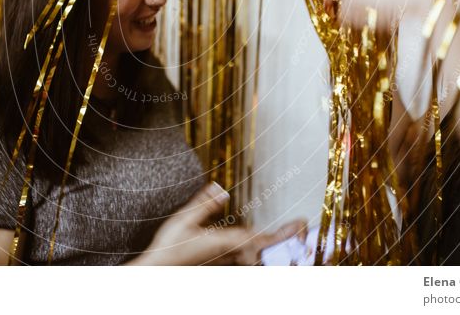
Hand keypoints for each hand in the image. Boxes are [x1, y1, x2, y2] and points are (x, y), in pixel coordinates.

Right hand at [132, 183, 307, 265]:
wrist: (158, 270)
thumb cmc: (169, 248)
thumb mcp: (183, 219)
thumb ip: (203, 204)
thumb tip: (219, 189)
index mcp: (226, 242)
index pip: (262, 238)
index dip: (284, 233)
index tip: (301, 225)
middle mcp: (230, 254)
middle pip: (264, 249)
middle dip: (283, 239)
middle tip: (301, 228)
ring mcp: (226, 261)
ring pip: (256, 256)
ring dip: (271, 247)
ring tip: (287, 236)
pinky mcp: (220, 264)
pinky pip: (245, 259)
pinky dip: (257, 251)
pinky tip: (257, 247)